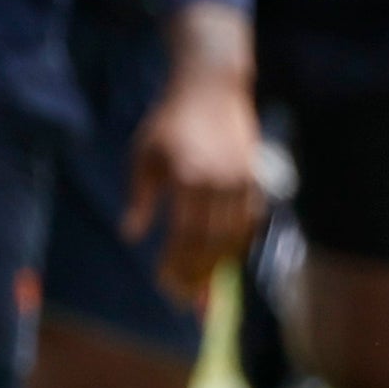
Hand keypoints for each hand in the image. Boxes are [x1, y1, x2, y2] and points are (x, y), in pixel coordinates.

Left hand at [126, 59, 263, 309]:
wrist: (211, 89)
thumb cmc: (169, 123)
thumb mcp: (144, 157)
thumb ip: (140, 198)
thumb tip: (131, 236)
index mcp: (189, 177)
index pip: (184, 234)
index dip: (176, 263)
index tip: (165, 284)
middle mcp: (221, 182)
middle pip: (211, 241)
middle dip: (197, 273)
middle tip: (184, 297)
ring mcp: (243, 180)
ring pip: (234, 235)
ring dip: (218, 264)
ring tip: (203, 286)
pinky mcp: (257, 177)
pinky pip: (250, 220)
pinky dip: (237, 243)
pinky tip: (224, 259)